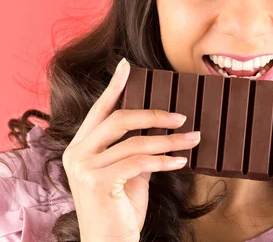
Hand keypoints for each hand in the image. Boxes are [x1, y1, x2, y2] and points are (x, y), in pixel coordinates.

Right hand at [62, 58, 201, 241]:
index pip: (100, 109)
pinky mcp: (97, 182)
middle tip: (182, 117)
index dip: (115, 86)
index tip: (128, 65)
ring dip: (170, 140)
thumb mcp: (129, 172)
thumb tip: (163, 127)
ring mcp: (84, 168)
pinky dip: (164, 160)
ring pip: (135, 142)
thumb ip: (136, 149)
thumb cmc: (120, 207)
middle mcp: (77, 153)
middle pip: (118, 119)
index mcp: (81, 146)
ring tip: (194, 139)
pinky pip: (139, 162)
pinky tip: (181, 160)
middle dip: (154, 114)